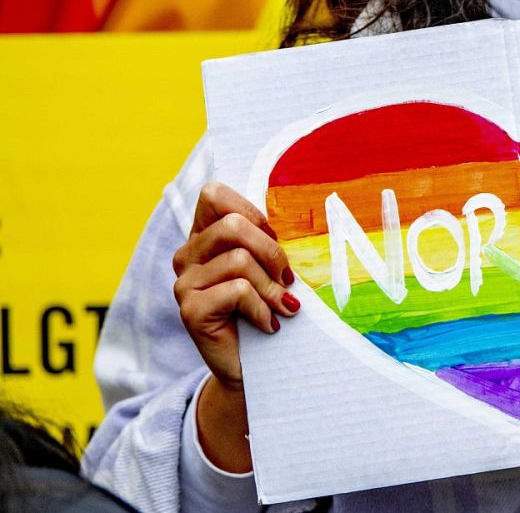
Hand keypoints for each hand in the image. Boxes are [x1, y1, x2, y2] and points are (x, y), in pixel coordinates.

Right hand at [173, 183, 297, 391]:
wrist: (257, 366)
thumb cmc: (268, 308)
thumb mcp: (270, 267)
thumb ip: (267, 239)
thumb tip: (294, 213)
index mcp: (204, 237)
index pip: (213, 194)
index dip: (250, 210)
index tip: (272, 238)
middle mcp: (187, 256)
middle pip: (233, 226)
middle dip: (271, 251)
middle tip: (285, 278)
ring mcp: (184, 283)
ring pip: (239, 260)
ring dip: (271, 287)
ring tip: (279, 305)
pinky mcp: (190, 310)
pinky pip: (237, 291)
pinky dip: (262, 308)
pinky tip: (268, 324)